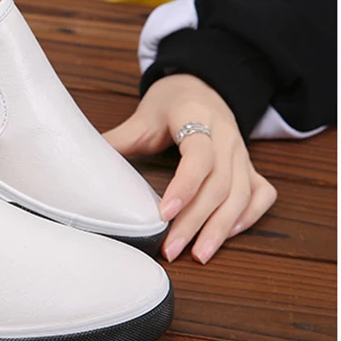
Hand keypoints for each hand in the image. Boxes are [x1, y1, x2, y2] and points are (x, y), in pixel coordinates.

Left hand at [103, 74, 276, 263]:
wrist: (200, 85)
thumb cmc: (169, 103)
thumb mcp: (142, 116)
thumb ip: (117, 140)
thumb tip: (80, 162)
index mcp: (197, 117)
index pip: (199, 155)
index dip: (184, 186)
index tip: (164, 214)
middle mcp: (226, 136)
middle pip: (220, 183)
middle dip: (196, 221)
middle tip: (172, 249)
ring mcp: (242, 152)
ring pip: (242, 194)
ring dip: (221, 228)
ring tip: (199, 255)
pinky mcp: (250, 165)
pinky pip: (261, 194)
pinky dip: (248, 216)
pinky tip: (227, 234)